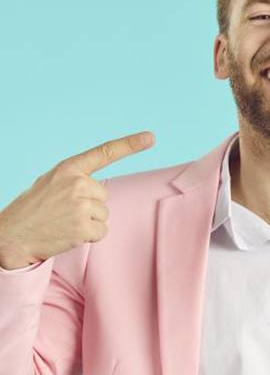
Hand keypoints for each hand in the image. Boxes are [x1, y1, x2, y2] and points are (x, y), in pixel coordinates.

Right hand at [0, 131, 154, 269]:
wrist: (10, 236)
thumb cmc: (33, 210)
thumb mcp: (51, 183)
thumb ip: (75, 179)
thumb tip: (98, 187)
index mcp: (69, 168)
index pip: (105, 152)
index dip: (130, 144)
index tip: (151, 137)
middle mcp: (77, 183)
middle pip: (104, 195)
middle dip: (89, 206)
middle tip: (64, 212)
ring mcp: (81, 205)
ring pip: (103, 214)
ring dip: (88, 222)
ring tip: (64, 223)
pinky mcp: (83, 226)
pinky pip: (101, 232)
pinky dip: (89, 237)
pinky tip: (69, 234)